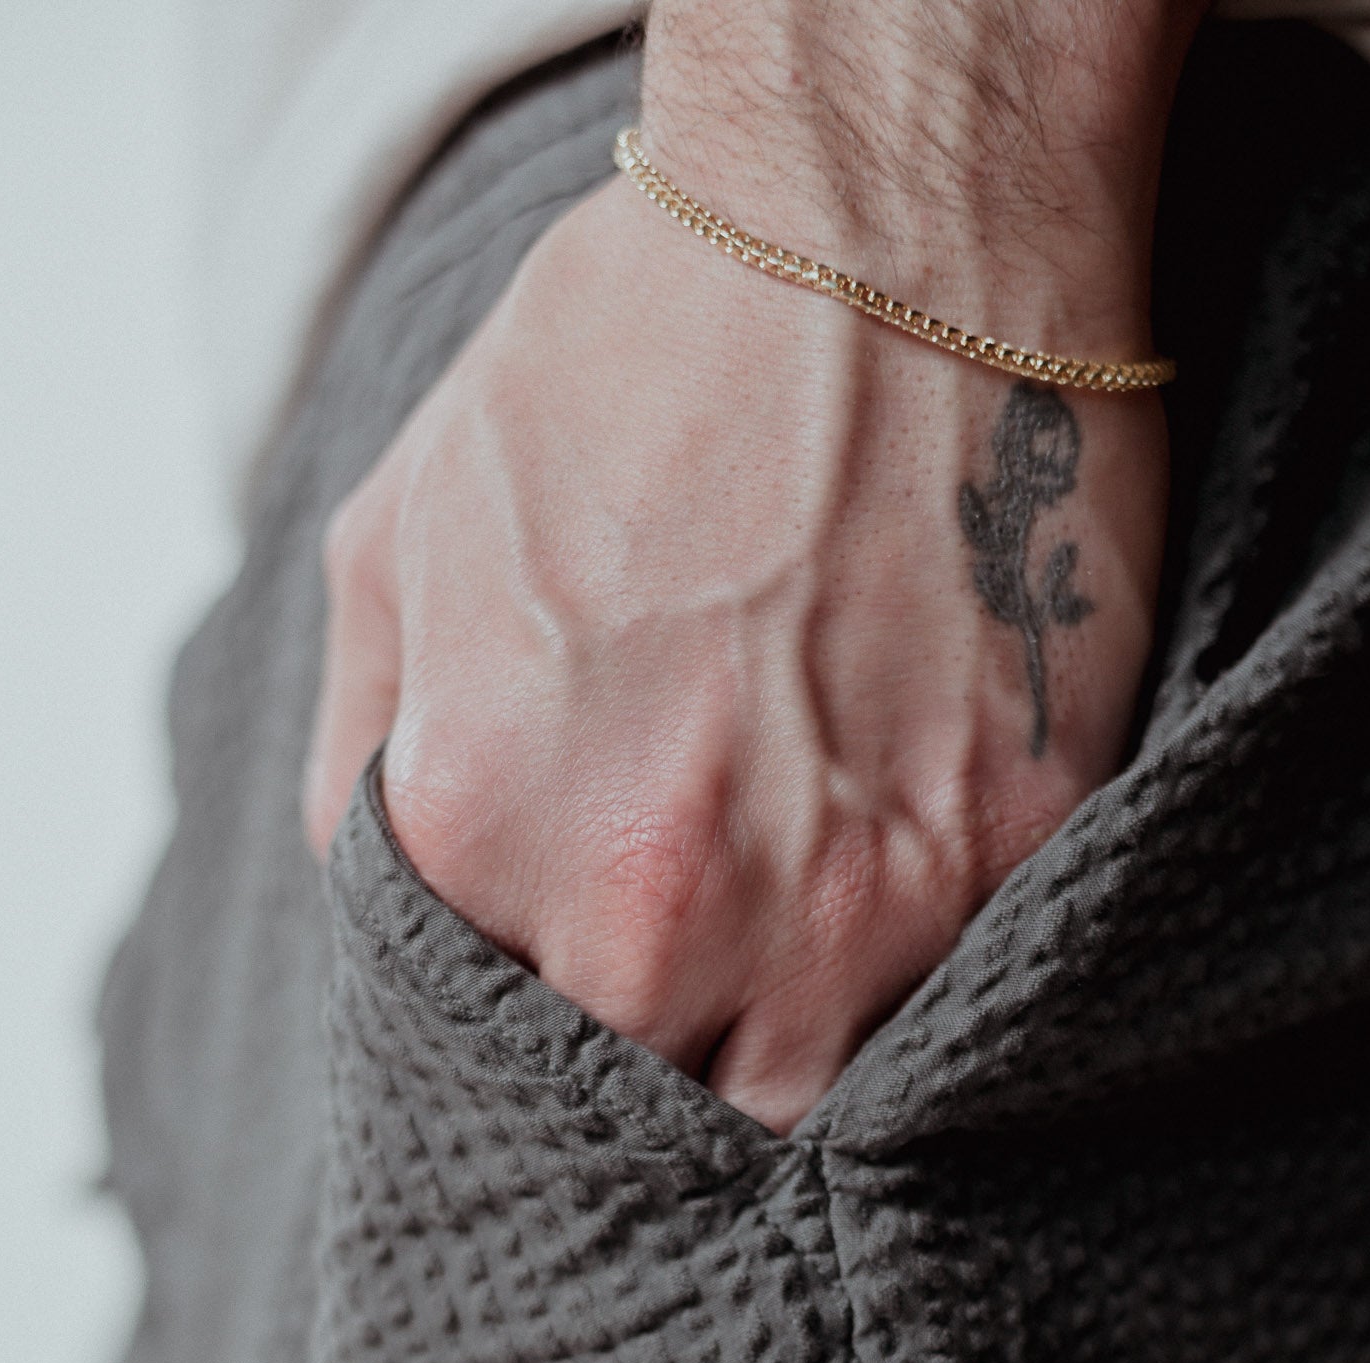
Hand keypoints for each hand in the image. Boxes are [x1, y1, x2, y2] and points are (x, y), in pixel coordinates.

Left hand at [305, 5, 1191, 1132]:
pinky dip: (908, 1000)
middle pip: (644, 1126)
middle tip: (663, 1024)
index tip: (548, 1040)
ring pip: (804, 1116)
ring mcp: (863, 902)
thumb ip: (355, 775)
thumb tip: (382, 910)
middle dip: (645, 1091)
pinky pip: (952, 1015)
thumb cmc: (626, 364)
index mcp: (491, 837)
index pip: (485, 1074)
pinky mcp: (1015, 857)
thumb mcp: (396, 543)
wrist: (882, 228)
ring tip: (772, 996)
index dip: (518, 1067)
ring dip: (777, 1077)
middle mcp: (668, 908)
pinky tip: (888, 919)